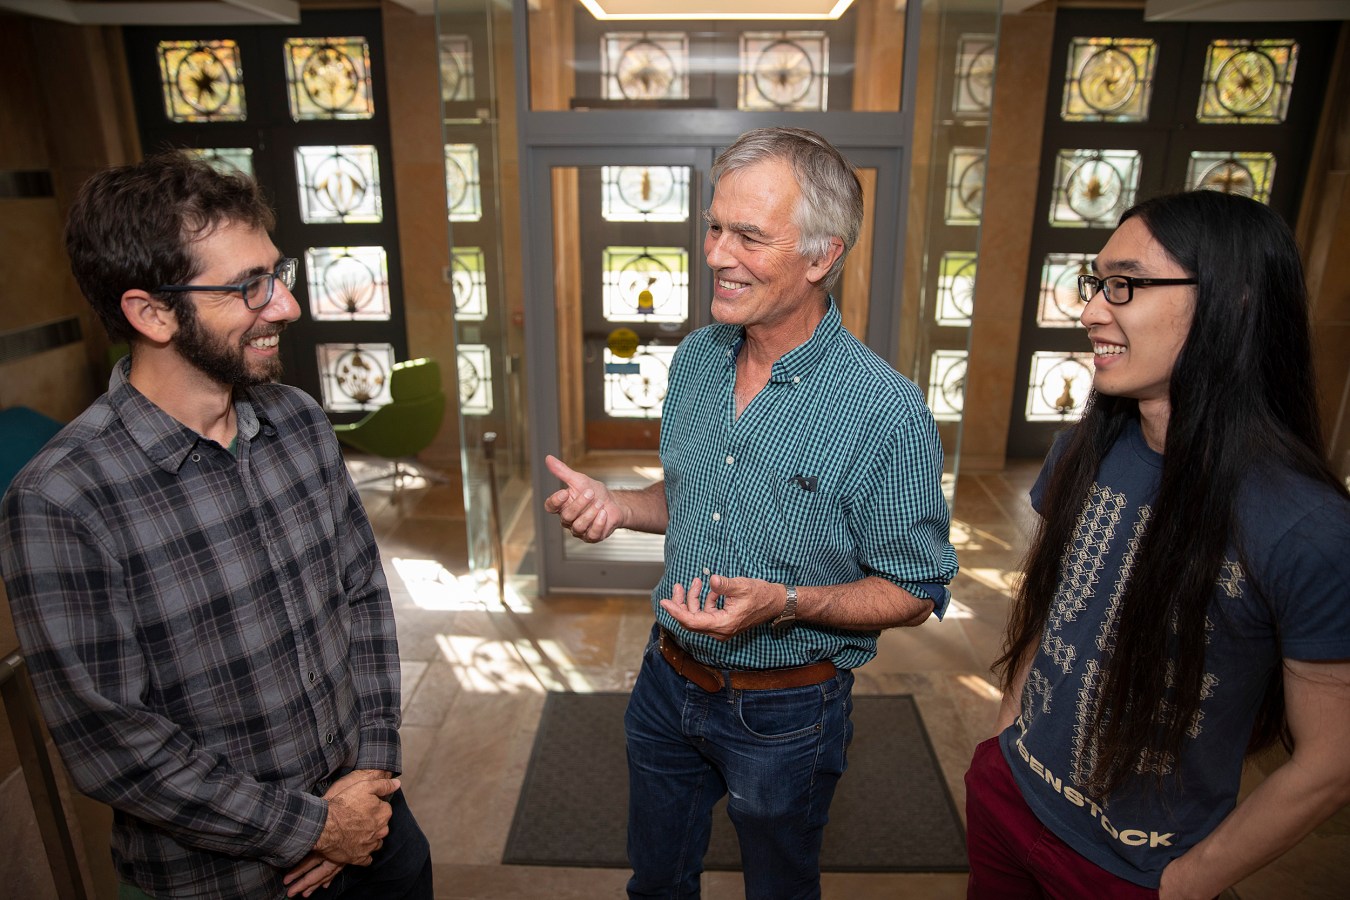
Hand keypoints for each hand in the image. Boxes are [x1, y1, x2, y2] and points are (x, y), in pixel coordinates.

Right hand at [283, 770, 394, 893]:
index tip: (363, 806)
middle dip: (374, 823)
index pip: (385, 809)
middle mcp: (381, 831)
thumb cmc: (344, 804)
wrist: (324, 825)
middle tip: (358, 819)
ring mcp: (371, 846)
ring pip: (376, 842)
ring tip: (356, 833)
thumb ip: (383, 785)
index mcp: (384, 813)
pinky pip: (367, 859)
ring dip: (370, 838)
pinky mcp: (360, 858)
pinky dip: (363, 854)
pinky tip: (356, 848)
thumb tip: (397, 784)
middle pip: (382, 826)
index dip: (374, 807)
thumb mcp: (364, 786)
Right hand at [543, 455, 621, 542]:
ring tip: (600, 503)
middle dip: (580, 504)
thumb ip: (563, 472)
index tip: (565, 492)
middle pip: (567, 516)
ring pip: (579, 526)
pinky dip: (599, 523)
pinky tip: (604, 514)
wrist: (614, 503)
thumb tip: (548, 458)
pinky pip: (592, 534)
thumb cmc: (595, 492)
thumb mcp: (579, 480)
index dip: (555, 501)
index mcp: (562, 506)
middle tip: (591, 493)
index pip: (550, 507)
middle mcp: (568, 520)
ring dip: (591, 513)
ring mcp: (580, 530)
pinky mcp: (592, 537)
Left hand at [659, 575, 784, 639]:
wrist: (775, 602)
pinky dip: (704, 601)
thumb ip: (724, 585)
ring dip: (693, 600)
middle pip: (691, 621)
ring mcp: (721, 628)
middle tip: (677, 587)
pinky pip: (706, 614)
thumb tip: (712, 580)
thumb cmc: (760, 594)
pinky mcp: (724, 623)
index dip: (676, 611)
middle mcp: (720, 630)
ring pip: (698, 616)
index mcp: (723, 624)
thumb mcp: (742, 586)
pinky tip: (709, 588)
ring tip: (695, 582)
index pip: (692, 621)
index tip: (663, 602)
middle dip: (681, 603)